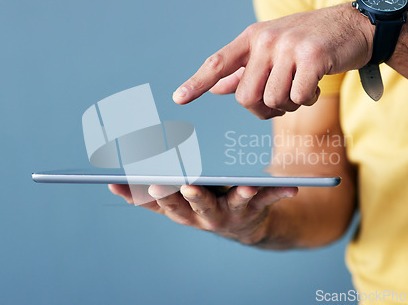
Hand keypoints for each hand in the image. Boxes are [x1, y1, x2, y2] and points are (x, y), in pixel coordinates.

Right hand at [108, 184, 296, 244]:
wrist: (245, 225)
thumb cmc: (205, 204)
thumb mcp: (177, 202)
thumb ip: (149, 197)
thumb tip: (115, 187)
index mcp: (183, 211)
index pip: (158, 204)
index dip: (140, 195)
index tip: (120, 181)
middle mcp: (204, 217)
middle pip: (192, 207)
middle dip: (184, 197)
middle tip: (178, 185)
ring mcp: (230, 214)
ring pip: (232, 205)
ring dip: (237, 196)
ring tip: (243, 187)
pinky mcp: (254, 209)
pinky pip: (267, 200)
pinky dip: (278, 193)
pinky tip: (292, 187)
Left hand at [173, 3, 373, 118]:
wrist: (353, 26)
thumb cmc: (308, 42)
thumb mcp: (272, 51)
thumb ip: (244, 70)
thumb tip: (217, 88)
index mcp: (253, 37)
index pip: (218, 62)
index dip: (197, 82)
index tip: (178, 98)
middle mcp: (266, 40)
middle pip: (245, 96)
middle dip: (261, 108)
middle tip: (279, 102)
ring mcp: (289, 47)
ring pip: (272, 100)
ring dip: (288, 104)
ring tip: (301, 87)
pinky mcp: (313, 57)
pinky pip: (298, 98)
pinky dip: (307, 99)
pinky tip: (315, 85)